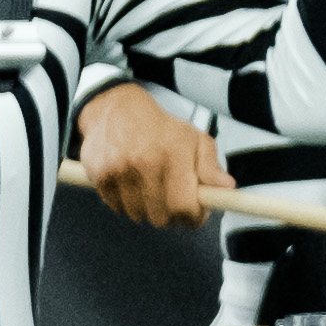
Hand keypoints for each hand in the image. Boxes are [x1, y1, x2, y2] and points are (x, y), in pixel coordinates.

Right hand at [78, 83, 229, 226]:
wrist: (115, 108)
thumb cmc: (160, 127)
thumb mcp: (193, 139)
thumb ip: (210, 166)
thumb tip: (227, 188)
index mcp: (174, 153)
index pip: (185, 206)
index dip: (193, 217)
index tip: (195, 215)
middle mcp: (145, 162)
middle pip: (161, 217)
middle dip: (170, 214)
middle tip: (171, 199)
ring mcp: (119, 170)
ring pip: (138, 215)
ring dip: (146, 209)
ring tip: (149, 187)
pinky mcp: (99, 175)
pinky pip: (116, 207)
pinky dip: (125, 202)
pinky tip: (130, 183)